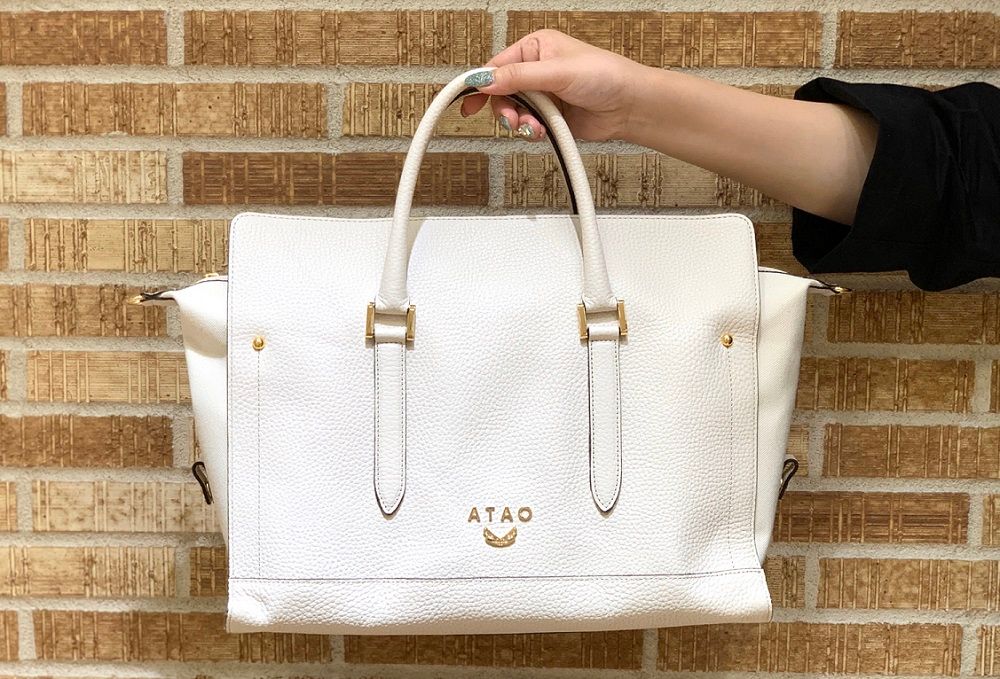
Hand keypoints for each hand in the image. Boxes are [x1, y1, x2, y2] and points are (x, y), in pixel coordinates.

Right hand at [460, 30, 645, 142]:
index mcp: (535, 48)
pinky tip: (543, 132)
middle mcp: (536, 70)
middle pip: (501, 93)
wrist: (630, 105)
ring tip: (535, 128)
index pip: (497, 66)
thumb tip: (484, 80)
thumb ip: (519, 78)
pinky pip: (529, 126)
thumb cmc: (606, 76)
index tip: (468, 104)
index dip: (481, 85)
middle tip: (513, 121)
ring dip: (521, 123)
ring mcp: (543, 95)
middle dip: (505, 110)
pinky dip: (532, 132)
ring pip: (514, 113)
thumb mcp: (557, 72)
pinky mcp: (550, 117)